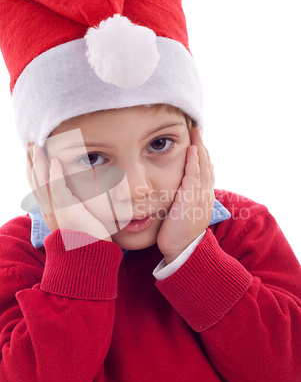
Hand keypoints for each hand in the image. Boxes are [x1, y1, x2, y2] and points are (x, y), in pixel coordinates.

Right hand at [26, 142, 112, 241]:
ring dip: (40, 163)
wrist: (89, 257)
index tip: (33, 153)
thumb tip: (78, 197)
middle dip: (32, 162)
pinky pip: (58, 189)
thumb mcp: (76, 220)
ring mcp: (56, 211)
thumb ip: (73, 207)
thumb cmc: (87, 240)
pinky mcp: (68, 211)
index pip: (37, 186)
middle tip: (31, 144)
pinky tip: (55, 162)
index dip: (33, 169)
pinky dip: (55, 175)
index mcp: (49, 211)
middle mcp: (49, 210)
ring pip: (42, 182)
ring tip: (38, 147)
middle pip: (35, 181)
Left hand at [156, 128, 214, 263]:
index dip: (203, 157)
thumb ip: (182, 201)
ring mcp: (200, 196)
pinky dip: (194, 161)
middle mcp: (205, 195)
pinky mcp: (191, 198)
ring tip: (196, 133)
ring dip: (200, 148)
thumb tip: (175, 194)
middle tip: (198, 131)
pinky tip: (192, 150)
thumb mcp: (183, 215)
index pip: (205, 172)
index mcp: (203, 198)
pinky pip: (194, 175)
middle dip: (202, 147)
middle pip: (207, 165)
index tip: (198, 144)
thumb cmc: (178, 235)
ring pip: (203, 167)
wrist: (182, 250)